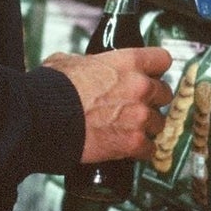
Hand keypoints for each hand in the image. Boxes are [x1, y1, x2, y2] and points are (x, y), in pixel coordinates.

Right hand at [45, 46, 172, 164]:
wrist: (46, 119)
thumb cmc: (55, 89)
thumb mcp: (70, 61)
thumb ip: (88, 63)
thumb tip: (84, 66)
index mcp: (128, 62)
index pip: (162, 59)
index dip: (155, 68)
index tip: (151, 75)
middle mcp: (140, 87)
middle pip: (165, 93)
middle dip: (152, 100)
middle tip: (137, 105)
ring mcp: (140, 116)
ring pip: (159, 123)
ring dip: (147, 126)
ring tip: (130, 129)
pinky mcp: (133, 143)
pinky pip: (149, 149)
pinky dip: (141, 150)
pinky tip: (130, 148)